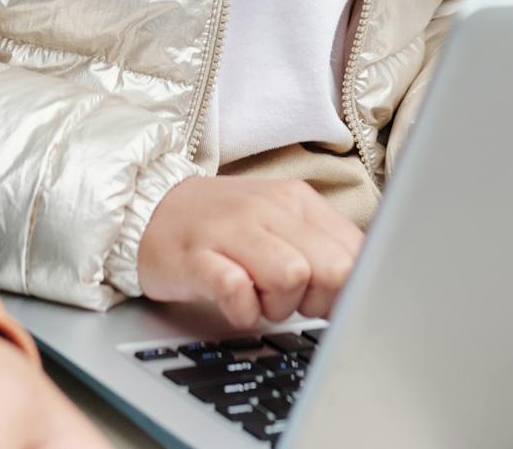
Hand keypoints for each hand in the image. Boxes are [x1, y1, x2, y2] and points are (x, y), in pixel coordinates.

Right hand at [136, 175, 363, 330]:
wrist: (149, 208)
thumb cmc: (222, 226)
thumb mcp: (280, 224)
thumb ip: (322, 247)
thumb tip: (363, 284)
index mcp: (297, 201)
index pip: (356, 252)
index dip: (350, 288)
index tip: (326, 298)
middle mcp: (269, 209)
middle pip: (332, 268)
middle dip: (319, 300)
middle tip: (290, 300)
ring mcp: (232, 229)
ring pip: (293, 277)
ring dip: (279, 306)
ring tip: (258, 298)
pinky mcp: (198, 256)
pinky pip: (238, 291)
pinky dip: (242, 310)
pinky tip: (234, 302)